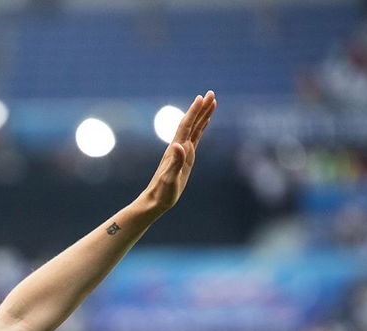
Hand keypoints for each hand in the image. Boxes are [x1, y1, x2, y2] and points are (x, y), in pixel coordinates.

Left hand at [139, 91, 216, 215]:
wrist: (155, 201)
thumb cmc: (162, 192)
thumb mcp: (170, 178)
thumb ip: (175, 162)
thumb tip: (179, 145)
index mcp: (176, 150)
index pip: (186, 126)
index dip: (194, 112)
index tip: (202, 98)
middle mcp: (179, 148)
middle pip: (191, 123)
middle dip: (201, 108)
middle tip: (211, 93)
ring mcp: (182, 152)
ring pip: (194, 129)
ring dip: (202, 115)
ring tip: (211, 102)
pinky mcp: (185, 159)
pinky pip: (195, 139)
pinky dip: (200, 128)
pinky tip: (205, 123)